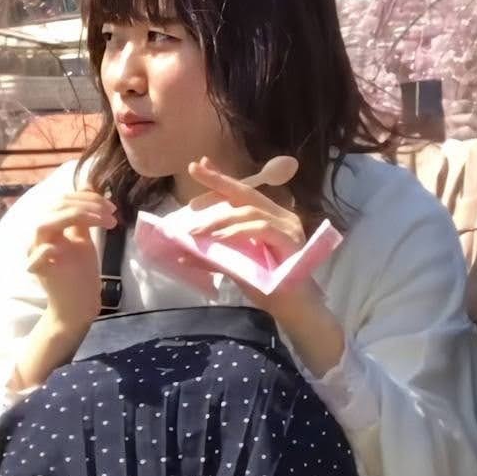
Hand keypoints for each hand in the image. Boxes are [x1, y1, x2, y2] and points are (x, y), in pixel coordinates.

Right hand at [27, 189, 116, 329]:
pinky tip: (68, 243)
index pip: (63, 200)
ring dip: (76, 215)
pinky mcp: (40, 271)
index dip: (88, 198)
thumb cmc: (79, 272)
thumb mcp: (82, 239)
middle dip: (87, 205)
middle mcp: (38, 237)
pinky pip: (37, 255)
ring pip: (44, 224)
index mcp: (48, 226)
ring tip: (103, 221)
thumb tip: (87, 188)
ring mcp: (36, 253)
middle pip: (56, 207)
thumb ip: (82, 216)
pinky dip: (48, 248)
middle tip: (112, 214)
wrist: (77, 305)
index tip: (112, 208)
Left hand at [187, 157, 315, 313]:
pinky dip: (237, 232)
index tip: (199, 166)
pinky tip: (219, 238)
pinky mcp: (290, 241)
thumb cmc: (268, 287)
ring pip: (250, 212)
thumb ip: (214, 255)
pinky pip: (260, 230)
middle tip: (195, 170)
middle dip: (218, 181)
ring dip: (220, 219)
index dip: (221, 180)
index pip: (243, 194)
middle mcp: (282, 217)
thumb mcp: (235, 267)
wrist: (293, 309)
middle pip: (247, 193)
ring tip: (196, 231)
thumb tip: (183, 252)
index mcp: (271, 218)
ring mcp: (288, 227)